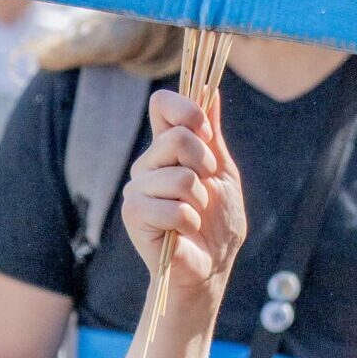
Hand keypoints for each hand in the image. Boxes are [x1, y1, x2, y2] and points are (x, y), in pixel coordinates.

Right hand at [122, 88, 245, 305]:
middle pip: (176, 138)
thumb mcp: (223, 173)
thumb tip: (211, 89)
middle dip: (204, 164)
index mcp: (168, 148)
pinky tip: (185, 232)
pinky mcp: (133, 214)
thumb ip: (213, 135)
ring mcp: (137, 187)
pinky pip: (172, 207)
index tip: (206, 134)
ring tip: (196, 215)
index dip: (186, 110)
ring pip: (179, 177)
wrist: (211, 267)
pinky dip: (190, 222)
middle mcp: (148, 163)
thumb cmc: (218, 223)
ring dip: (200, 201)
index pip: (162, 104)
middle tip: (206, 188)